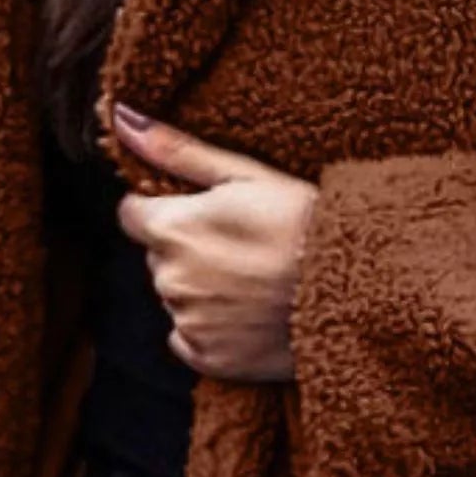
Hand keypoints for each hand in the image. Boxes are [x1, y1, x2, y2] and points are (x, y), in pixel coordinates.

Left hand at [111, 103, 318, 382]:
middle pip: (158, 258)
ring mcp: (188, 322)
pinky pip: (190, 339)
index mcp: (171, 228)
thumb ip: (177, 150)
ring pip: (176, 297)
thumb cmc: (305, 224)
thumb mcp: (247, 175)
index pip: (132, 214)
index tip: (206, 215)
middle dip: (187, 250)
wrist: (355, 290)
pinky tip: (249, 314)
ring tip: (253, 281)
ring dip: (201, 289)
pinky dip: (211, 329)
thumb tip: (121, 118)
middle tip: (242, 247)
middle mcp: (169, 278)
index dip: (166, 210)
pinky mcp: (208, 358)